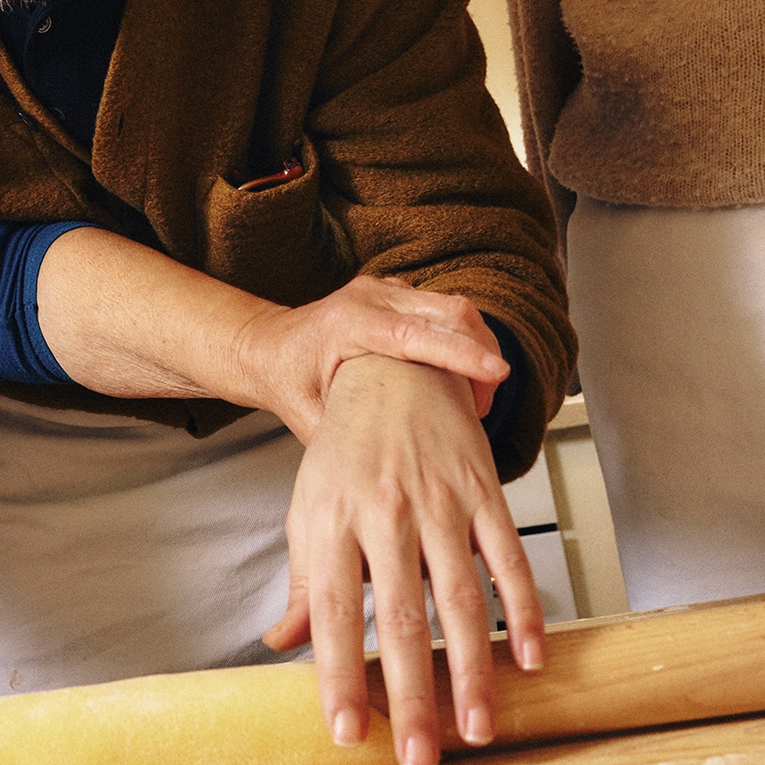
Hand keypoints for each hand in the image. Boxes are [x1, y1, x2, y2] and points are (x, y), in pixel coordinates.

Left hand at [233, 275, 510, 442]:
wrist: (267, 347)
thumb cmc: (286, 380)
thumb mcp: (310, 418)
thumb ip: (348, 438)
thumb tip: (388, 474)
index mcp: (346, 324)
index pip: (415, 334)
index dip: (460, 354)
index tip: (497, 372)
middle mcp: (369, 297)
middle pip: (448, 311)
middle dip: (481, 353)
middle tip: (481, 406)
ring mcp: (384, 290)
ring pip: (452, 307)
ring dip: (475, 347)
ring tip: (471, 399)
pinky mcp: (396, 294)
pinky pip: (442, 310)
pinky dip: (460, 339)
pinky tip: (455, 378)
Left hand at [261, 356, 543, 764]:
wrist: (393, 367)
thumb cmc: (344, 451)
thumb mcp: (308, 509)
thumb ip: (302, 581)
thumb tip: (282, 642)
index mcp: (332, 521)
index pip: (332, 611)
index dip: (339, 674)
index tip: (346, 730)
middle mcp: (384, 512)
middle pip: (399, 616)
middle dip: (411, 693)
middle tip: (420, 755)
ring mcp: (439, 501)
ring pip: (460, 596)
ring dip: (470, 668)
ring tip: (476, 727)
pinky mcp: (483, 490)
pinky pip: (509, 557)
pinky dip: (522, 608)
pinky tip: (527, 657)